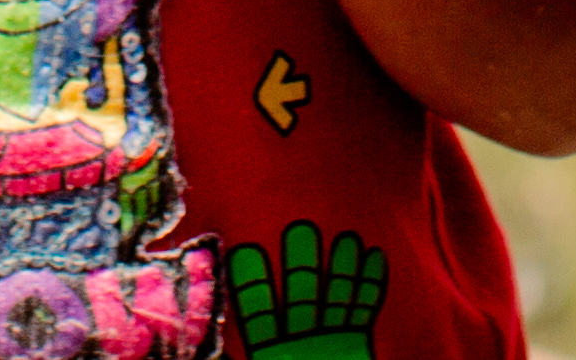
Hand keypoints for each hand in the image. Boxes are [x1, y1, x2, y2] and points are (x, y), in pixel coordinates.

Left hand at [225, 222, 391, 359]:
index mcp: (268, 349)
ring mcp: (328, 335)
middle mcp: (297, 337)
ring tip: (345, 238)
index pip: (259, 311)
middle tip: (301, 227)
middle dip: (301, 262)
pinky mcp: (355, 340)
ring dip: (340, 267)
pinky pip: (362, 307)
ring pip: (333, 294)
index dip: (254, 283)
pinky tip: (372, 257)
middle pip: (299, 292)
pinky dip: (368, 285)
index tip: (247, 251)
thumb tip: (203, 353)